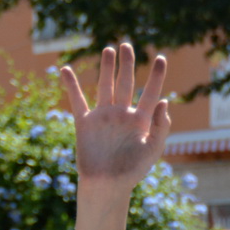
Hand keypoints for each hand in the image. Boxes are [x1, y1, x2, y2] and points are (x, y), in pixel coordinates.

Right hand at [61, 43, 170, 190]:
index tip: (161, 58)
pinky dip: (71, 85)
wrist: (107, 185)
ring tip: (108, 49)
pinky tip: (65, 69)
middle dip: (127, 64)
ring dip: (106, 68)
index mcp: (141, 121)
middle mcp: (122, 115)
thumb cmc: (132, 171)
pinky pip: (77, 100)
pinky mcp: (85, 123)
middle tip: (127, 45)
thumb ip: (161, 126)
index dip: (156, 76)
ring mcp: (103, 117)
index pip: (151, 93)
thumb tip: (164, 101)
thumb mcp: (153, 149)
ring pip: (105, 86)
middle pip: (125, 83)